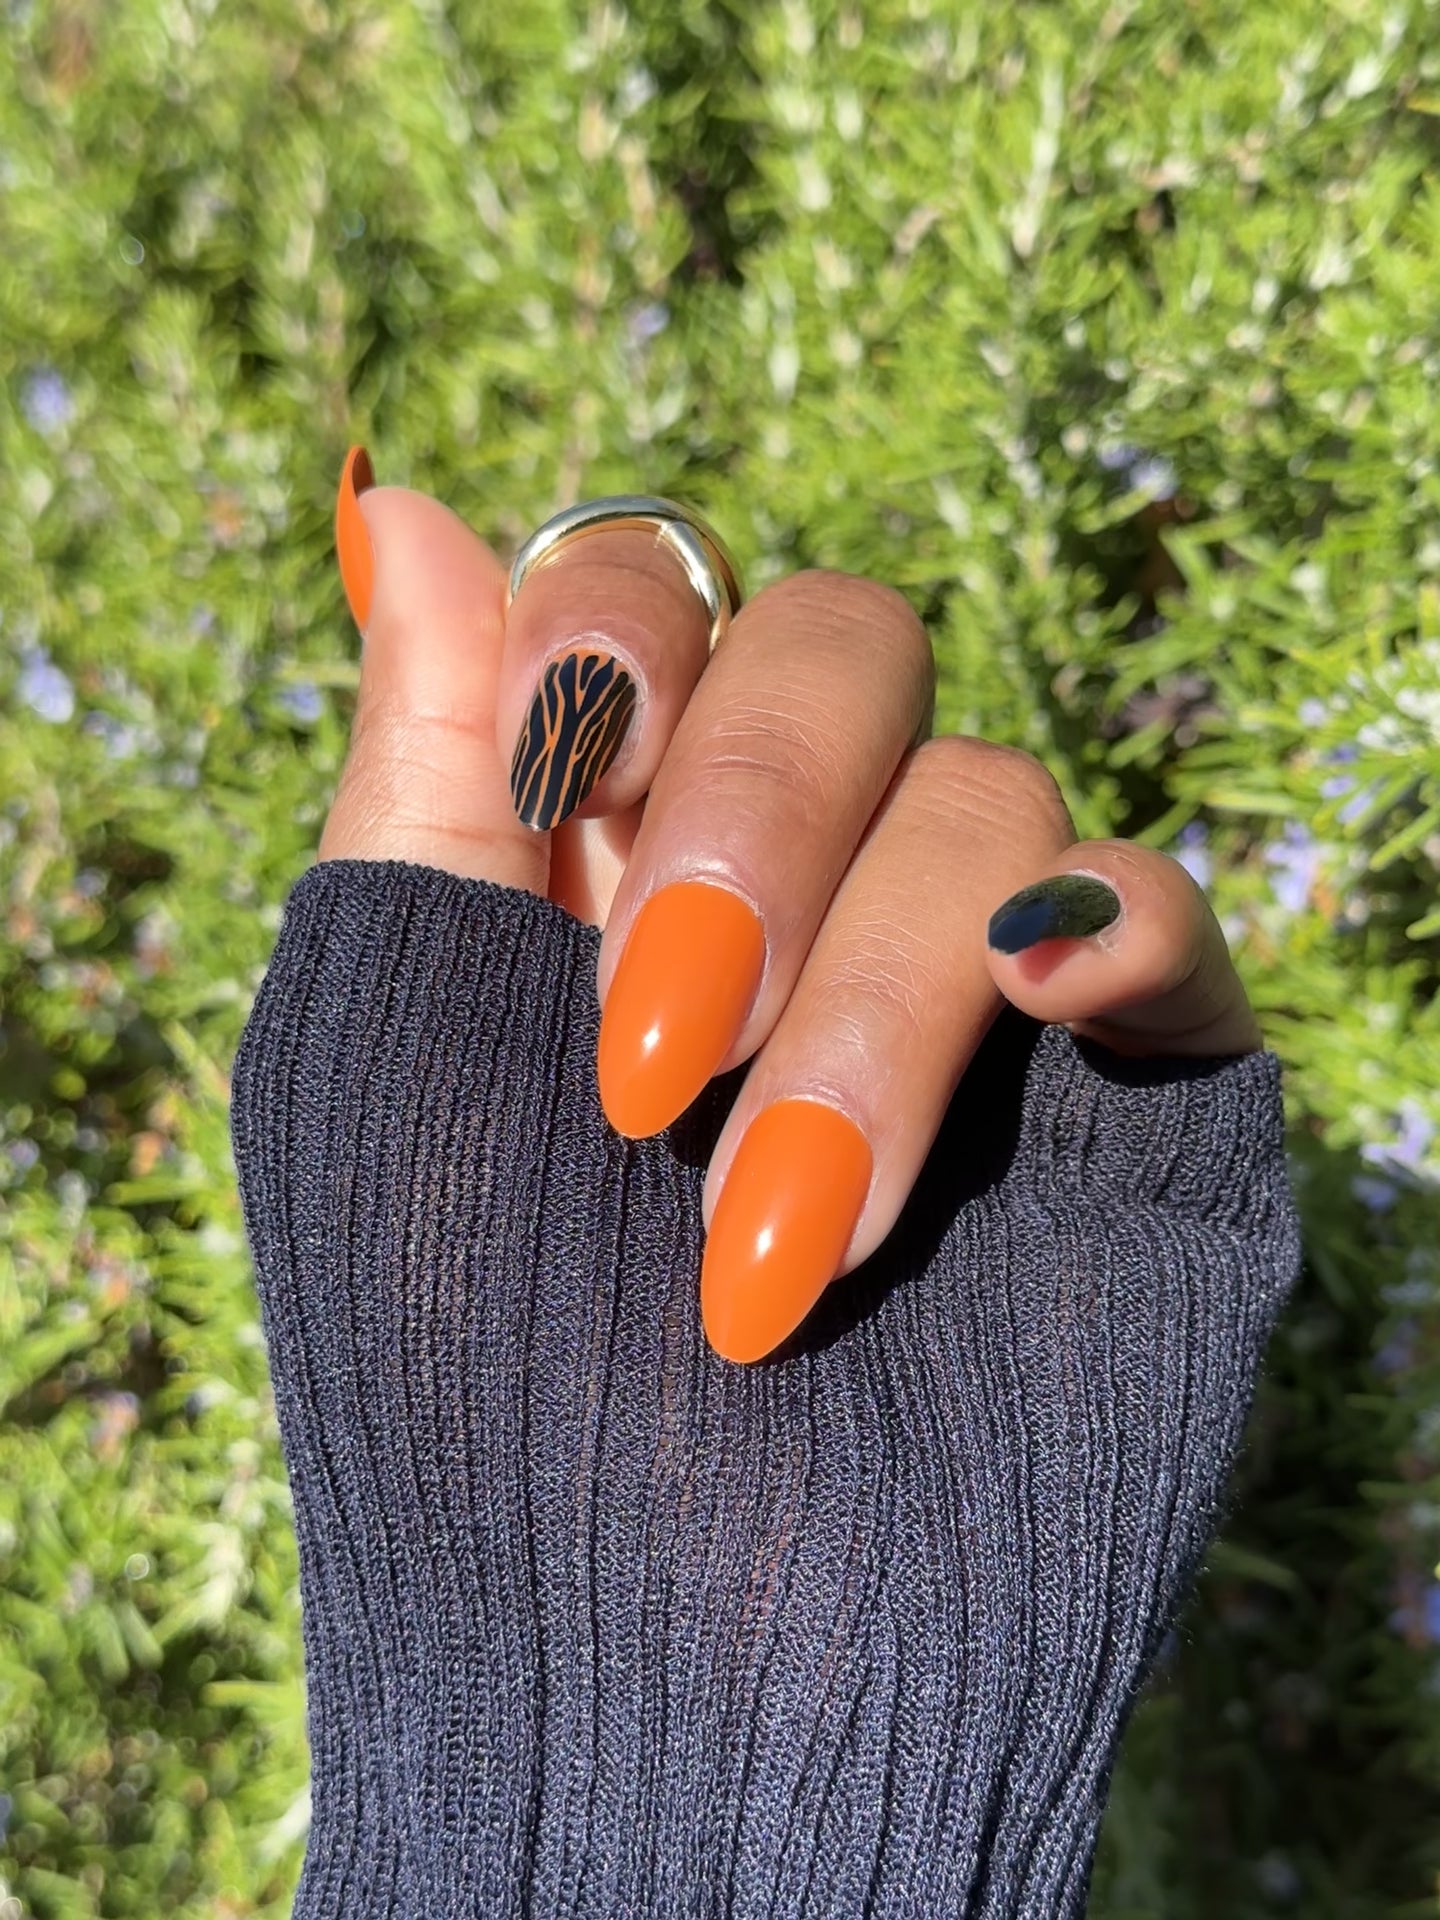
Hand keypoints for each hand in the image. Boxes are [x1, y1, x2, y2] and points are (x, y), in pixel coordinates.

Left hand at [322, 448, 1262, 1362]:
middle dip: (745, 810)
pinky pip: (1163, 912)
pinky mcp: (1126, 1082)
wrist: (659, 1668)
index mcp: (611, 860)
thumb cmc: (462, 1374)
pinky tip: (1039, 1012)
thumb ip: (417, 771)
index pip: (658, 597)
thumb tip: (395, 500)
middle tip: (645, 1057)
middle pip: (844, 645)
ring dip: (867, 1003)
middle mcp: (803, 885)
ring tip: (768, 1239)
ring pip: (988, 798)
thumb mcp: (377, 1042)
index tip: (541, 773)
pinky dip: (1103, 929)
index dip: (609, 632)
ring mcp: (971, 977)